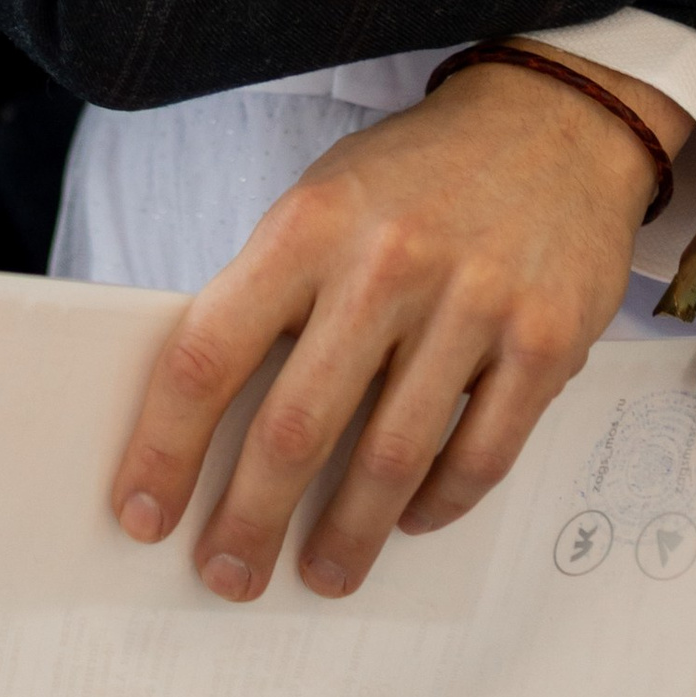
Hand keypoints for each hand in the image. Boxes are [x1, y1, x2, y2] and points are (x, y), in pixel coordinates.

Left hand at [110, 54, 689, 605]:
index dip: (166, 446)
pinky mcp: (546, 339)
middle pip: (298, 427)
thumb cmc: (414, 179)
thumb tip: (213, 428)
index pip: (210, 354)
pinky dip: (436, 502)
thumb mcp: (323, 203)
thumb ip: (274, 298)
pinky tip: (408, 519)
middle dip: (251, 520)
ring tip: (322, 571)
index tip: (142, 512)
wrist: (553, 122)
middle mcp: (388, 264)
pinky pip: (480, 455)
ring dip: (347, 535)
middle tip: (227, 574)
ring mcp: (473, 303)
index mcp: (310, 225)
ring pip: (391, 460)